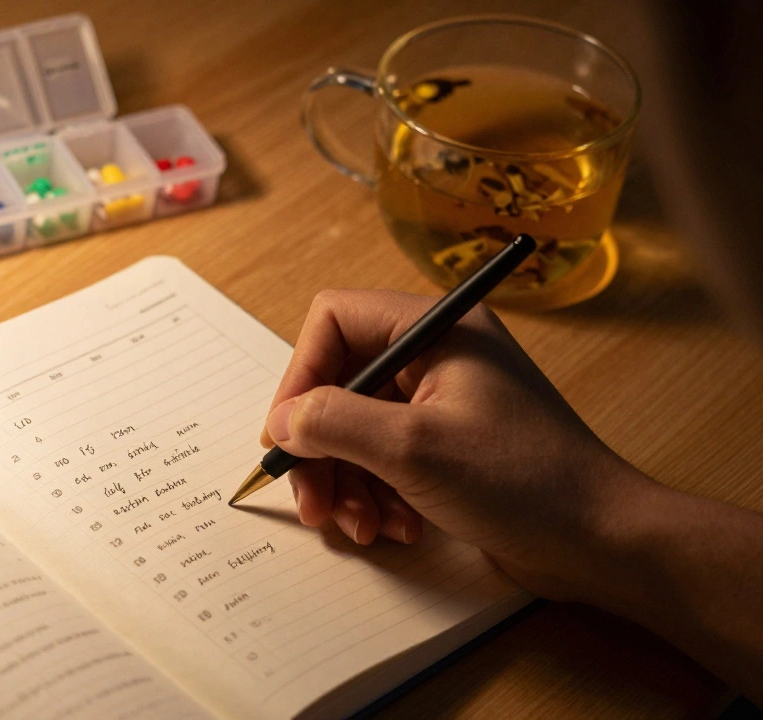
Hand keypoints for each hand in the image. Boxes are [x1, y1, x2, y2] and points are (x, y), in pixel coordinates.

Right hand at [261, 289, 647, 602]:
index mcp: (435, 329)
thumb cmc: (523, 481)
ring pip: (355, 428)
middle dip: (320, 447)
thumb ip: (334, 423)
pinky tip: (396, 526)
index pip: (334, 322)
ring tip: (362, 526)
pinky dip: (377, 494)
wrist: (602, 541)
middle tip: (313, 502)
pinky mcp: (447, 446)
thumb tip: (280, 421)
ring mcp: (442, 401)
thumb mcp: (413, 449)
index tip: (286, 435)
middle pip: (338, 383)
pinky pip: (384, 459)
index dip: (300, 376)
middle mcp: (436, 354)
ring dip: (347, 481)